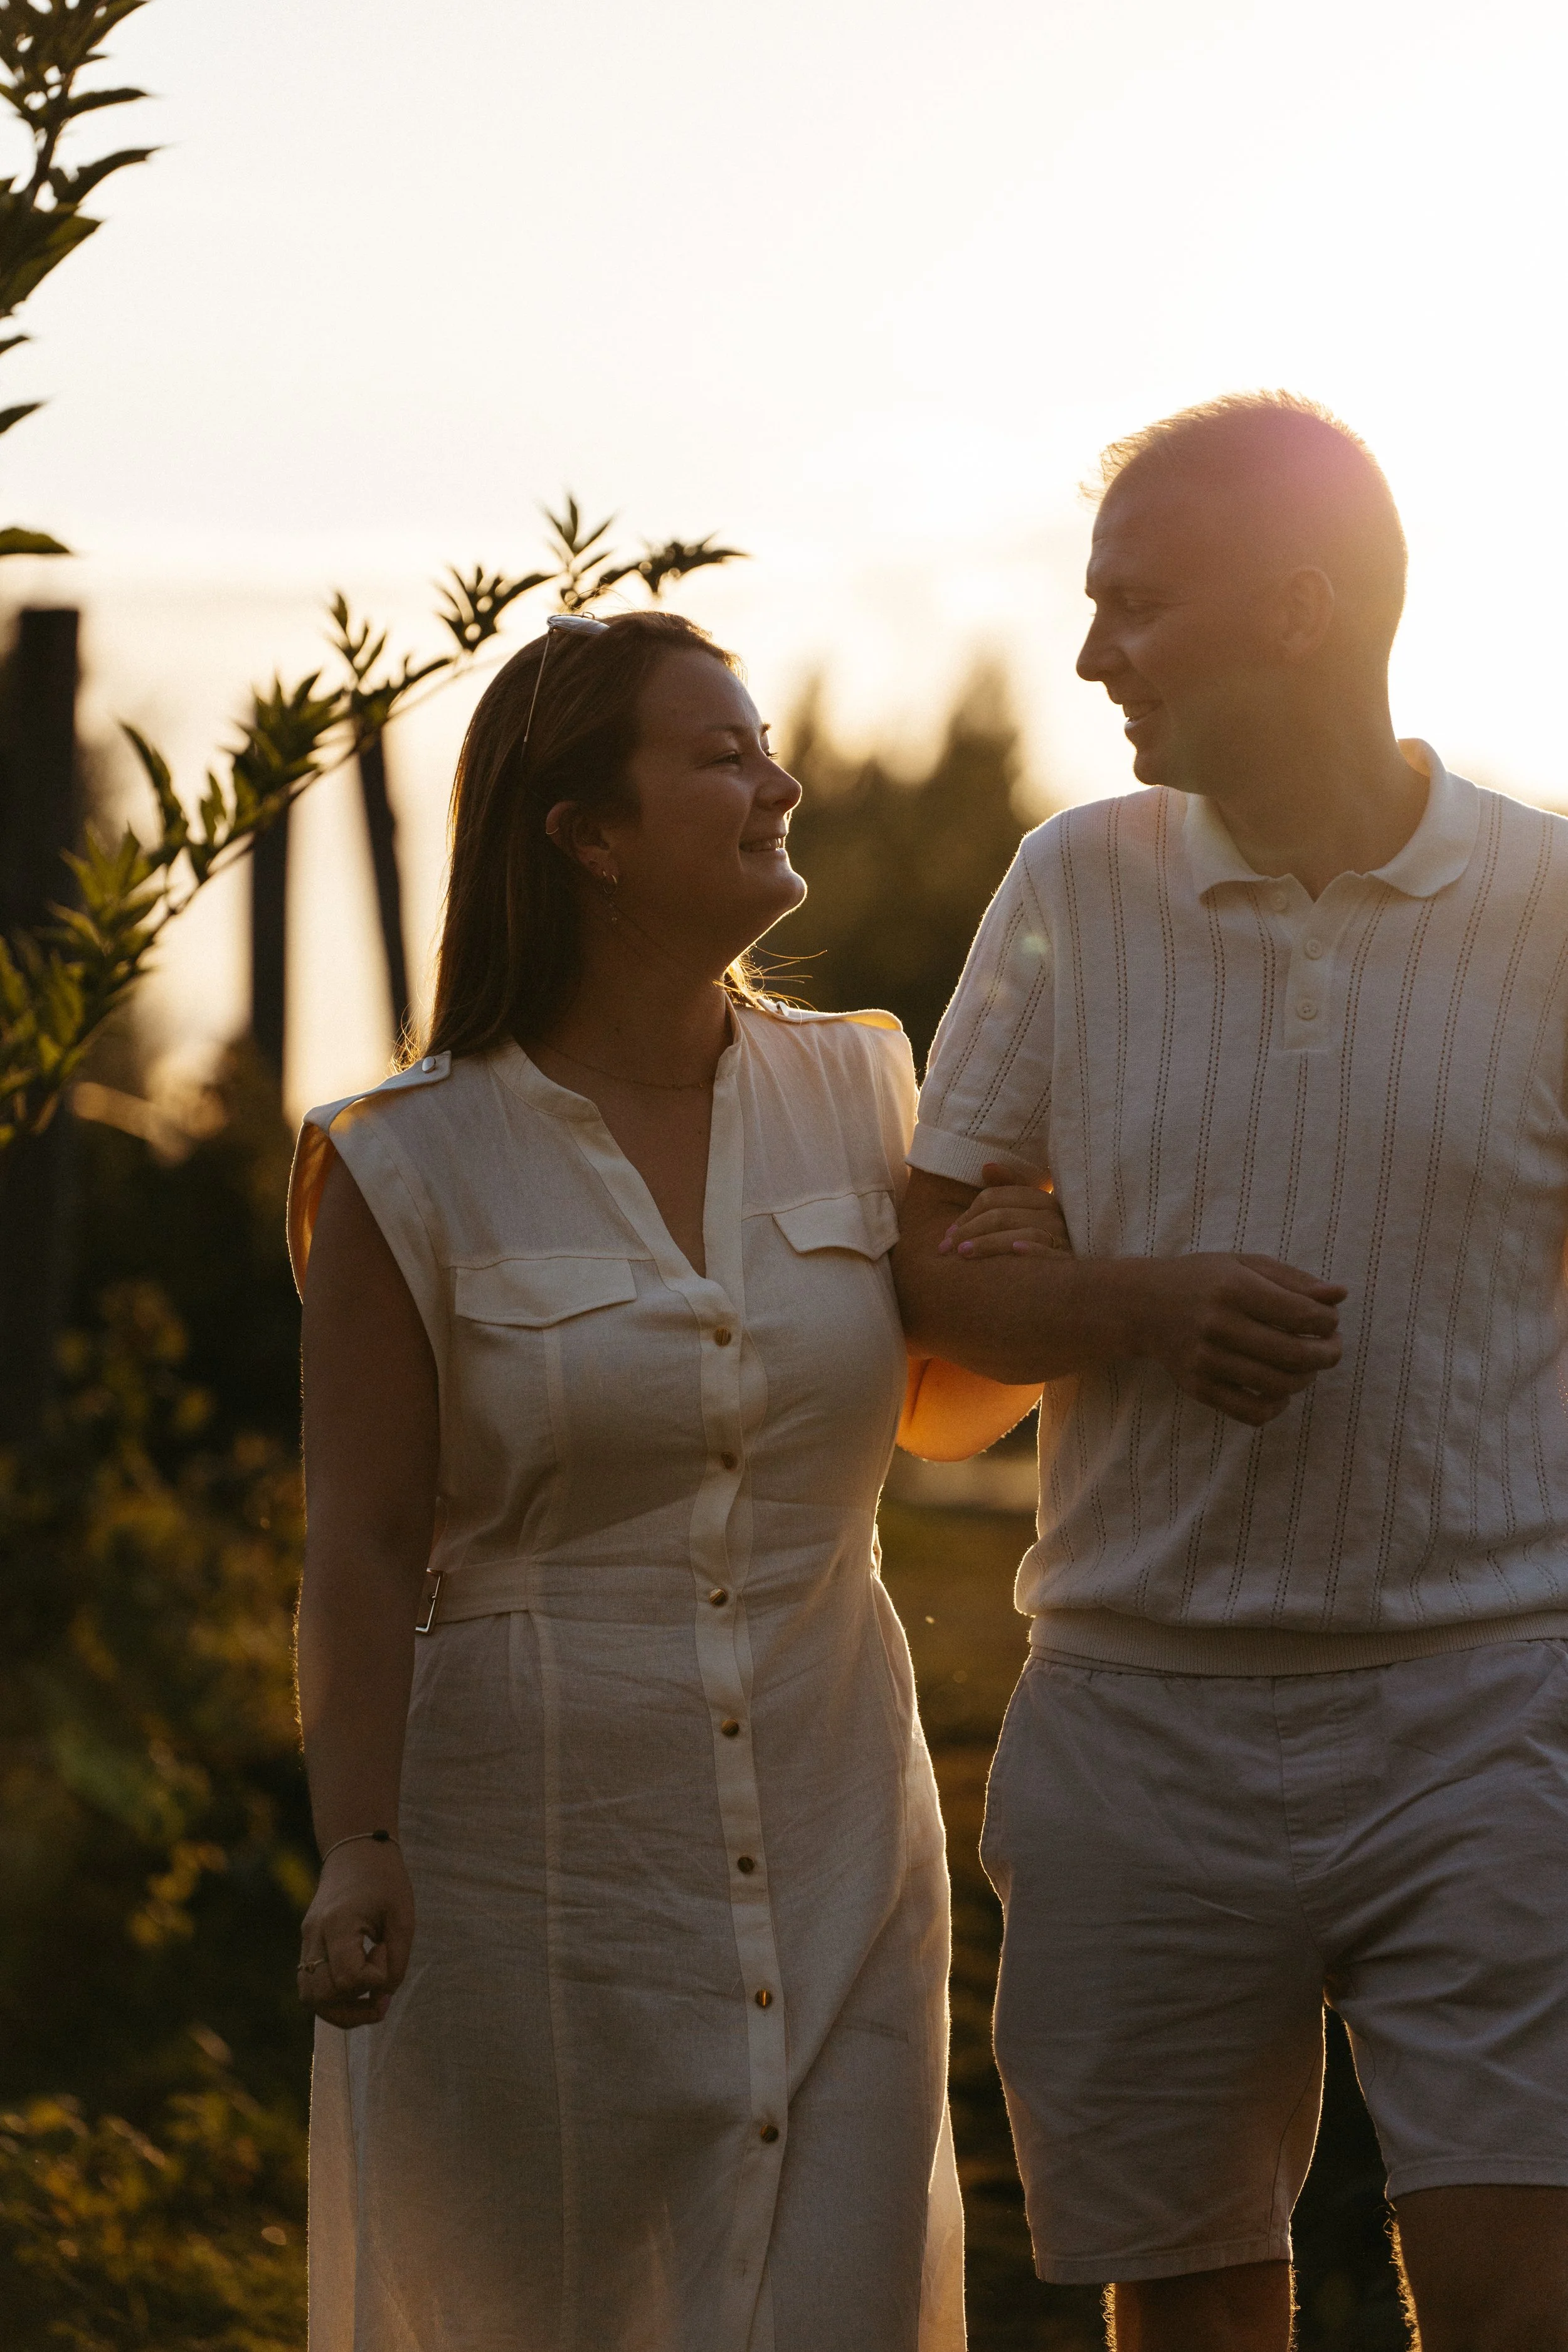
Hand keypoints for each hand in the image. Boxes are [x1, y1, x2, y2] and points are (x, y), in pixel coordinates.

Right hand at [296, 1837, 414, 2029]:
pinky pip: (310, 1985)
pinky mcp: (307, 1943)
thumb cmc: (385, 1879)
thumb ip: (397, 1960)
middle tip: (382, 1997)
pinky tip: (356, 1990)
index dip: (374, 1978)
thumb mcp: (403, 1916)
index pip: (348, 1977)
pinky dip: (331, 1998)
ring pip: (310, 1998)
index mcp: (338, 1923)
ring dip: (339, 2010)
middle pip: (321, 1996)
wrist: (356, 1850)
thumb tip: (383, 1995)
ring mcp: (306, 1940)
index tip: (386, 1950)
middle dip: (354, 2009)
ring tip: (368, 2003)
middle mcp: (315, 1934)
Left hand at [939, 1162, 1069, 1259]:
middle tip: (945, 1248)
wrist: (1082, 1281)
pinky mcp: (1070, 1261)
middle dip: (969, 1230)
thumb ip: (1008, 1190)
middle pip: (1002, 1215)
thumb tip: (987, 1166)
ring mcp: (1064, 1238)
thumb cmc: (1048, 1244)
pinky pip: (1050, 1252)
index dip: (967, 1213)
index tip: (948, 1233)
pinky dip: (1033, 1249)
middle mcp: (1054, 1215)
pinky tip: (1014, 1251)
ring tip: (962, 1254)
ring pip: (1020, 1232)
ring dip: (988, 1243)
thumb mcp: (1029, 1215)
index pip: (995, 1198)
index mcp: (1041, 1200)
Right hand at [1129, 1253, 1345, 1426]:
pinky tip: (1279, 1391)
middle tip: (1331, 1348)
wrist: (1142, 1305)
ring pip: (1277, 1386)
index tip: (1329, 1321)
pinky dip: (1275, 1407)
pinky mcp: (1198, 1387)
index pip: (1300, 1314)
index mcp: (1233, 1288)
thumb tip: (1340, 1296)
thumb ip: (1294, 1280)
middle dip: (1327, 1354)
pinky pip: (1251, 1411)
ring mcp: (1205, 1360)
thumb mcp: (1245, 1265)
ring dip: (1305, 1379)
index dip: (1327, 1322)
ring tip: (1306, 1367)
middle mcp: (1218, 1325)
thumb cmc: (1202, 1279)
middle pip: (1294, 1354)